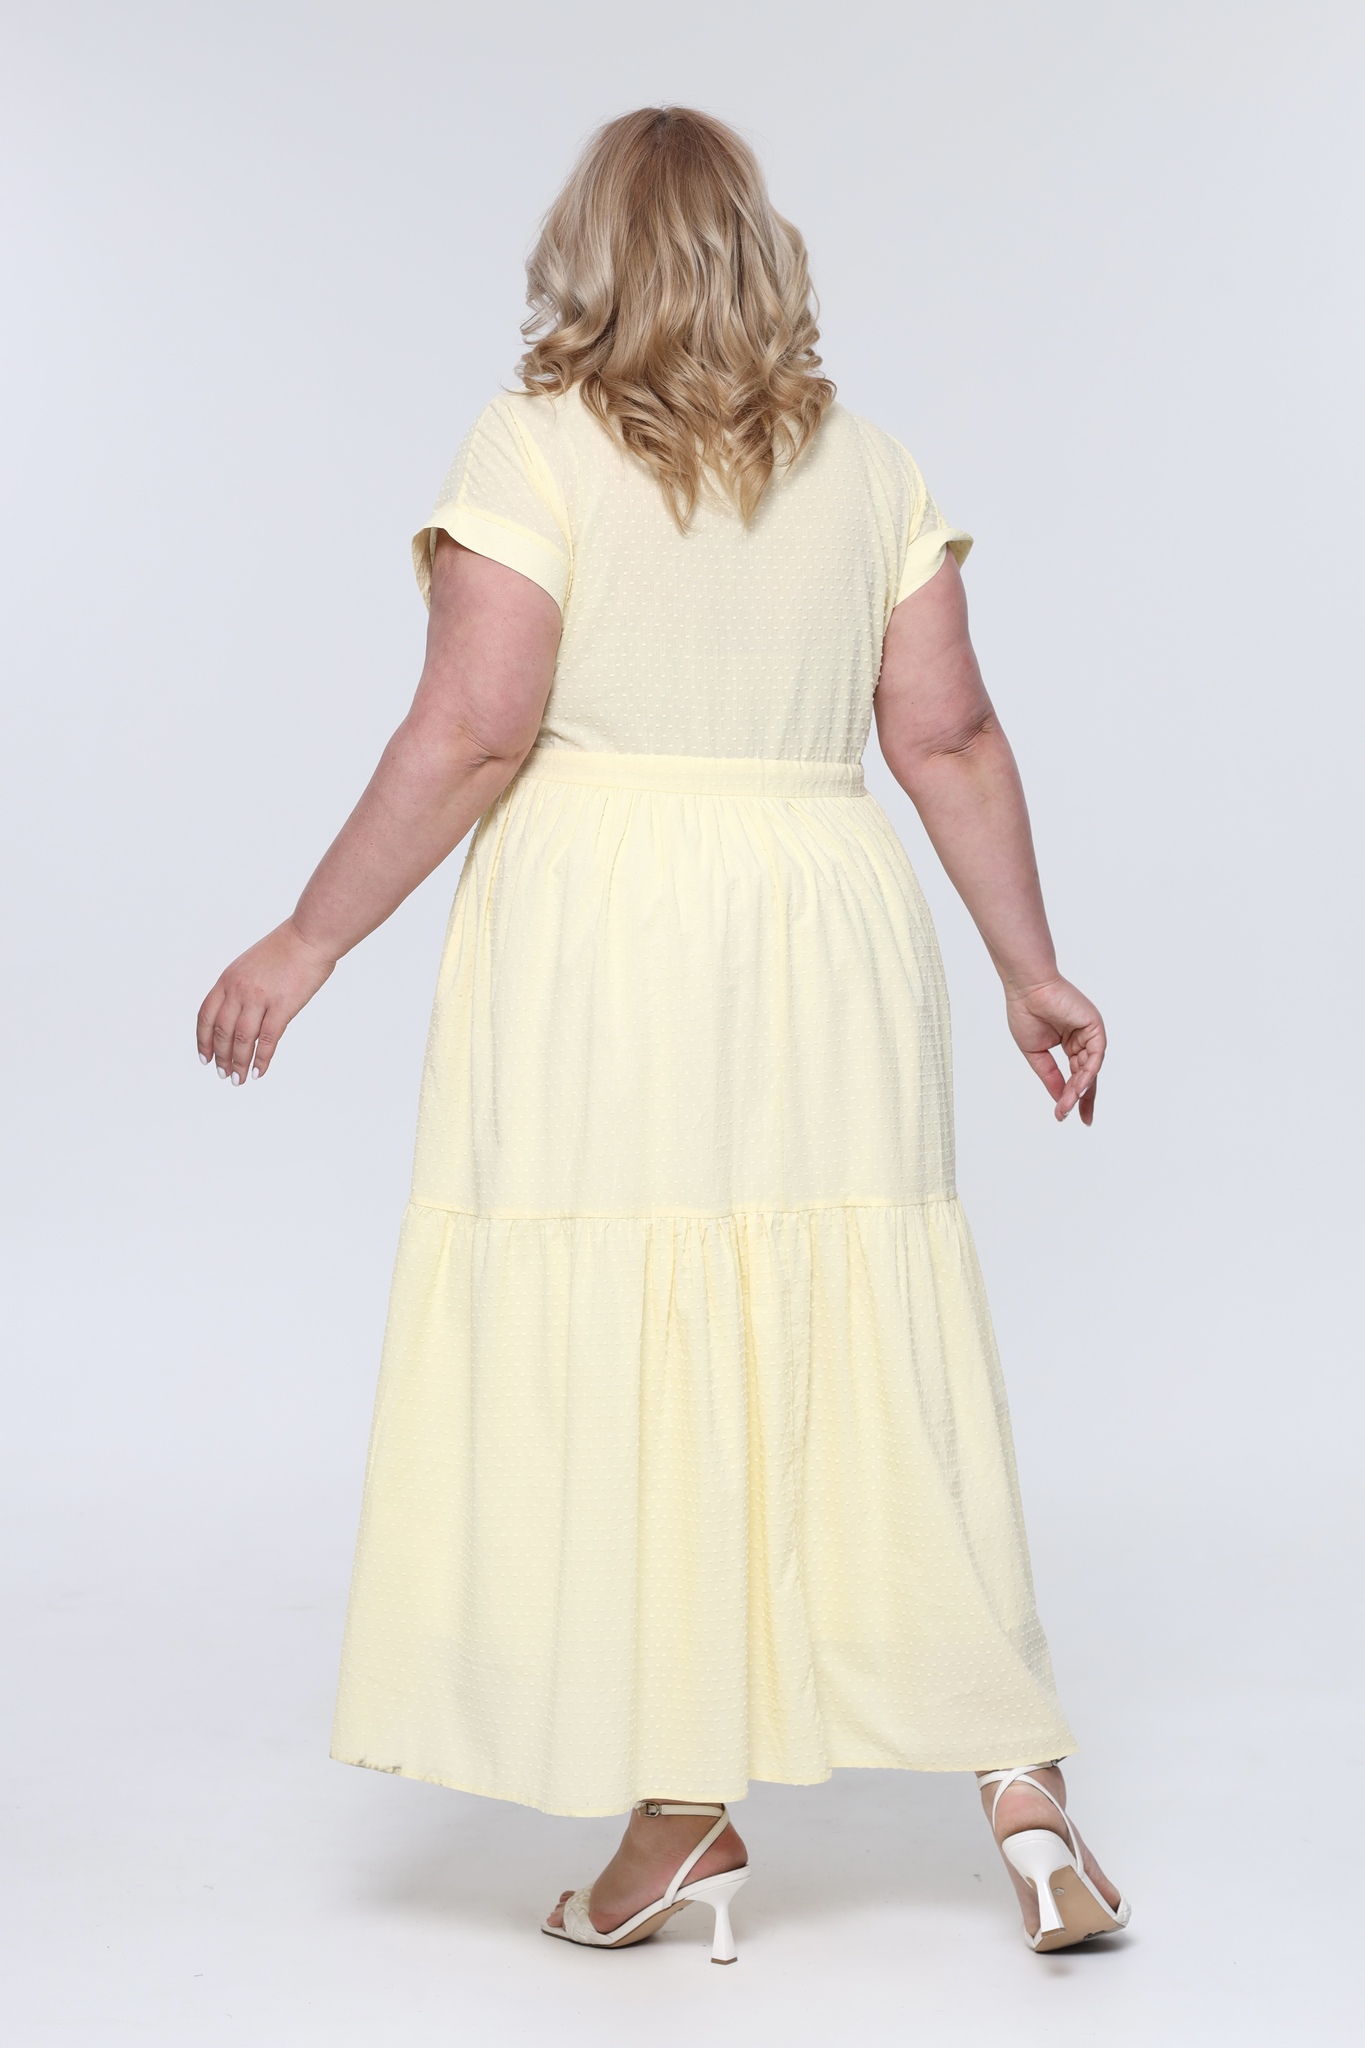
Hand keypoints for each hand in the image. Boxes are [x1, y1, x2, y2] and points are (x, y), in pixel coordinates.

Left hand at [196, 919, 336, 1083]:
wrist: (309, 936)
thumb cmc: (286, 948)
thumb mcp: (250, 964)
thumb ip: (240, 987)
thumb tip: (238, 1014)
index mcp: (228, 979)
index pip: (206, 1016)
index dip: (203, 1040)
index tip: (205, 1058)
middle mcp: (238, 990)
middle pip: (221, 1031)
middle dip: (220, 1057)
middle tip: (223, 1074)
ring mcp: (259, 998)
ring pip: (241, 1039)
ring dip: (238, 1063)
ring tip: (238, 1079)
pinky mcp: (282, 1006)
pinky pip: (267, 1040)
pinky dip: (261, 1059)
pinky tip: (259, 1071)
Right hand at [1005, 975, 1104, 1124]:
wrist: (1026, 989)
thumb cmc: (1025, 1013)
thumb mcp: (1036, 1054)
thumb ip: (1050, 1076)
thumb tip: (1061, 1099)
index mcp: (1069, 1042)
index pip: (1076, 1074)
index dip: (1074, 1095)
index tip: (1067, 1115)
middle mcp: (1082, 1038)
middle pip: (1087, 1075)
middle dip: (1082, 1098)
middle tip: (1080, 1119)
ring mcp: (1090, 1032)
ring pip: (1090, 1069)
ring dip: (1079, 1090)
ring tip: (1068, 1107)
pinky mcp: (1095, 1026)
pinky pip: (1094, 1056)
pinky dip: (1086, 1074)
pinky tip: (1076, 1088)